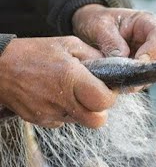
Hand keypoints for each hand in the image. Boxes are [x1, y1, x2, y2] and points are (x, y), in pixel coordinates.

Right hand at [0, 36, 117, 128]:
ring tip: (71, 92)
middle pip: (97, 121)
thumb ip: (93, 55)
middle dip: (100, 110)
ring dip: (82, 110)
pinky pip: (62, 121)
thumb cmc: (32, 52)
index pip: (104, 101)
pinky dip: (65, 111)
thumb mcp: (67, 44)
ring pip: (80, 121)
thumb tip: (111, 66)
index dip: (110, 96)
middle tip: (94, 96)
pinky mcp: (40, 120)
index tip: (106, 88)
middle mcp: (62, 99)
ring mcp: (50, 113)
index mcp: (71, 78)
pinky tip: (56, 96)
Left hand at [72, 4, 155, 91]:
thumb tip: (121, 59)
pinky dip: (135, 85)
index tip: (138, 62)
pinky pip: (145, 81)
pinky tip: (122, 86)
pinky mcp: (142, 71)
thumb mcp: (99, 25)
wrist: (89, 30)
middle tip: (133, 79)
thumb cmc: (97, 21)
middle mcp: (153, 40)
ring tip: (125, 84)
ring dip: (143, 80)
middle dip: (151, 69)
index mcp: (147, 22)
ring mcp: (150, 57)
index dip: (153, 50)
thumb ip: (111, 41)